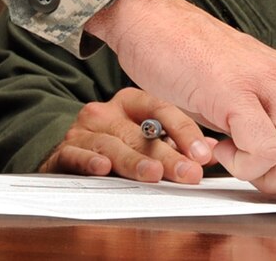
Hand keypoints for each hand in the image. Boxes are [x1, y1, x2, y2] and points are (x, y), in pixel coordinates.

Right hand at [39, 87, 215, 183]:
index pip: (161, 110)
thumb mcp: (144, 137)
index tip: (203, 155)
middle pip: (141, 134)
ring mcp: (84, 131)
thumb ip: (175, 143)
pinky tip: (102, 168)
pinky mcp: (64, 151)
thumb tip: (211, 151)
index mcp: (130, 103)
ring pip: (113, 145)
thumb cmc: (113, 143)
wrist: (66, 151)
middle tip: (189, 174)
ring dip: (135, 161)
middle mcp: (106, 112)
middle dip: (168, 156)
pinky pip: (76, 154)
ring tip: (154, 174)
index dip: (184, 132)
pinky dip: (89, 161)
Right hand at [86, 0, 275, 212]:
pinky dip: (243, 164)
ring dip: (271, 177)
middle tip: (269, 179)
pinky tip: (220, 147)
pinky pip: (263, 149)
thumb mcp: (252, 96)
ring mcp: (269, 85)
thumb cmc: (197, 65)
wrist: (155, 21)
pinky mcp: (235, 91)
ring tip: (238, 158)